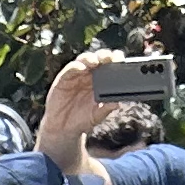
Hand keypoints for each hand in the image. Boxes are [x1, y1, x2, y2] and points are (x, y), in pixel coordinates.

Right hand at [41, 49, 114, 163]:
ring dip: (90, 58)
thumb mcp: (96, 115)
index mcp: (101, 81)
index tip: (120, 61)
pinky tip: (82, 68)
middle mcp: (89, 75)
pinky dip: (76, 66)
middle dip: (104, 55)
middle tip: (109, 58)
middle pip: (98, 59)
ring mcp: (76, 75)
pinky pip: (70, 69)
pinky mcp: (63, 79)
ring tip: (95, 61)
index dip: (115, 60)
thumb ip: (106, 109)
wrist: (63, 129)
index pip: (110, 65)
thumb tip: (117, 104)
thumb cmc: (82, 120)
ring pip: (84, 60)